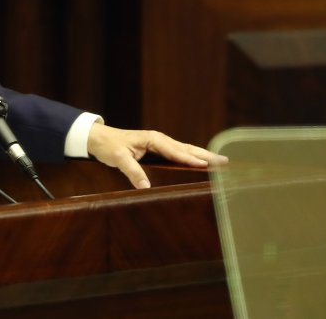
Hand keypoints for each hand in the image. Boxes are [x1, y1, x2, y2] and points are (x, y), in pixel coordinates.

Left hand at [86, 122, 227, 188]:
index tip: (205, 164)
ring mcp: (160, 144)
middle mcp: (159, 140)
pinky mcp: (158, 149)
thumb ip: (132, 171)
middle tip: (225, 161)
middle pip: (186, 148)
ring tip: (221, 161)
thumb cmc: (109, 146)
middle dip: (206, 155)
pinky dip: (192, 157)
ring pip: (185, 150)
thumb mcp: (119, 158)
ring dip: (202, 155)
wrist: (99, 138)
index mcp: (153, 139)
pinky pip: (179, 154)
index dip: (190, 158)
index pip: (175, 151)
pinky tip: (201, 163)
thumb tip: (145, 186)